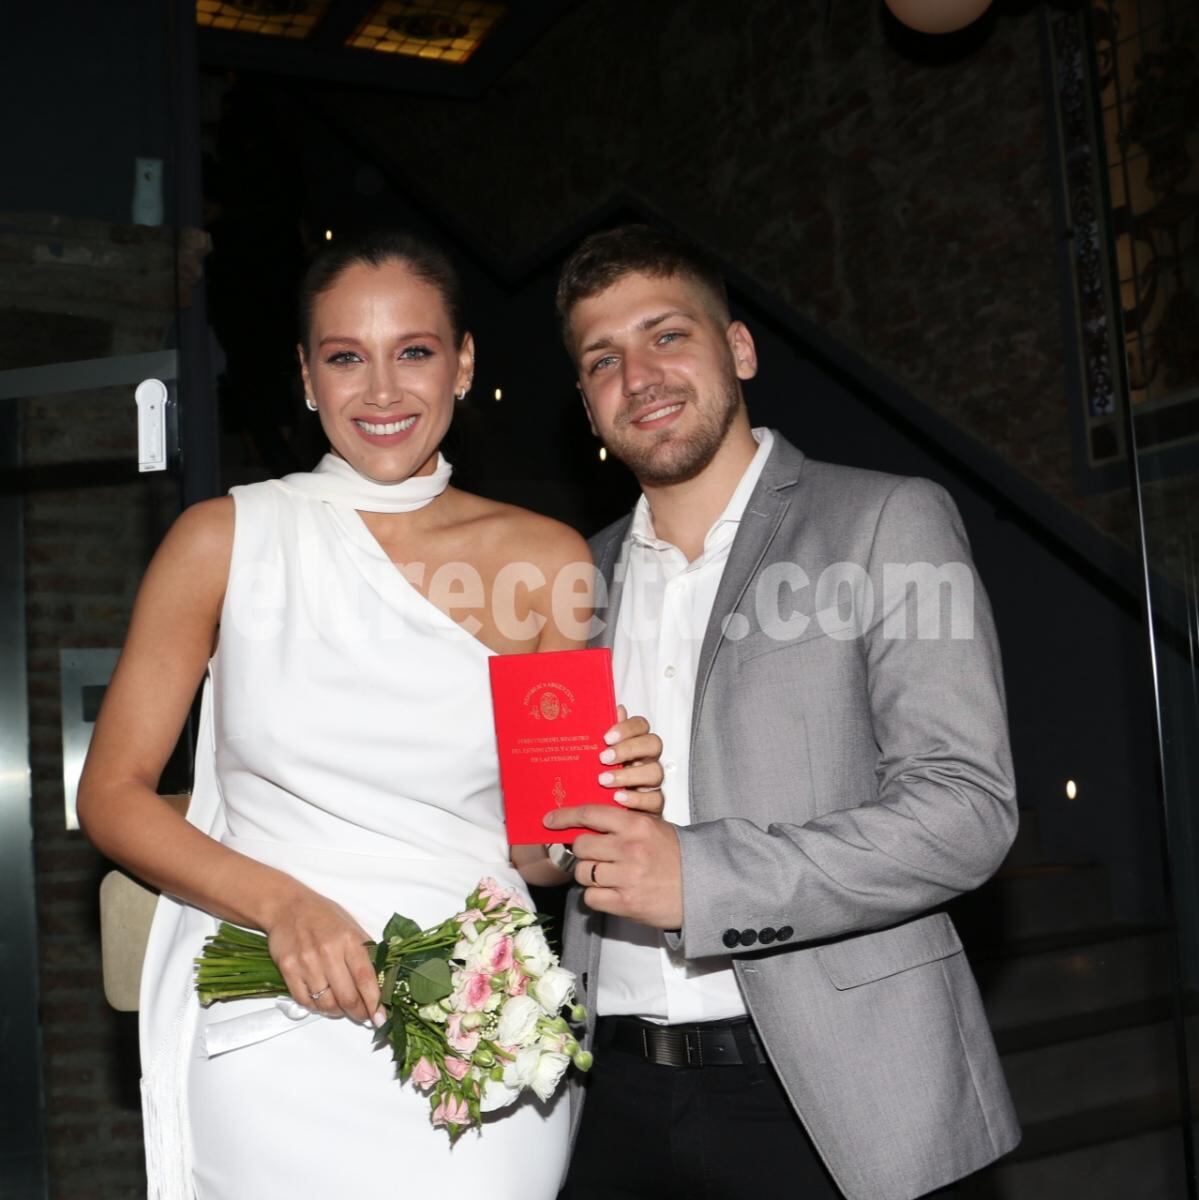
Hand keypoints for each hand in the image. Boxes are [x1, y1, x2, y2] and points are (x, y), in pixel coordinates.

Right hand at [264, 889, 382, 1025]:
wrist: (288, 906)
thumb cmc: (324, 916)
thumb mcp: (351, 926)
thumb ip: (365, 952)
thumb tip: (381, 980)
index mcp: (349, 940)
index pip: (365, 978)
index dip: (374, 1001)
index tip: (380, 1018)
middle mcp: (328, 951)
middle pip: (347, 996)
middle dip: (358, 1013)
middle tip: (362, 1016)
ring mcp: (306, 962)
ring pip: (326, 1003)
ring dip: (337, 1012)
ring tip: (342, 1008)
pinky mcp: (288, 969)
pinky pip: (305, 1000)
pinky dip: (316, 1007)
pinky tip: (323, 1002)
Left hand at [544, 804, 682, 928]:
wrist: (702, 888)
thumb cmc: (677, 856)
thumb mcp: (654, 828)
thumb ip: (624, 823)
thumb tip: (587, 823)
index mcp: (636, 825)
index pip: (590, 814)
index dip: (565, 816)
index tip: (550, 820)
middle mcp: (629, 849)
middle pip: (580, 846)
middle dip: (581, 851)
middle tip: (593, 855)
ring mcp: (626, 877)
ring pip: (582, 873)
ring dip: (588, 874)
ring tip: (606, 874)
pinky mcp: (625, 903)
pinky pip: (590, 897)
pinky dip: (595, 895)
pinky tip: (610, 891)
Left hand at [598, 705, 663, 814]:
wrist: (608, 817)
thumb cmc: (603, 779)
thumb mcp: (600, 757)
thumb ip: (608, 735)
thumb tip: (617, 708)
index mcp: (635, 745)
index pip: (641, 725)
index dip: (627, 728)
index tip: (606, 737)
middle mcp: (648, 760)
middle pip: (653, 744)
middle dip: (629, 749)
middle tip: (603, 758)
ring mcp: (653, 783)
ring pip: (656, 772)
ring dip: (629, 775)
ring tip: (603, 780)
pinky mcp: (655, 805)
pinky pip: (656, 800)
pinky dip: (637, 799)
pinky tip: (618, 798)